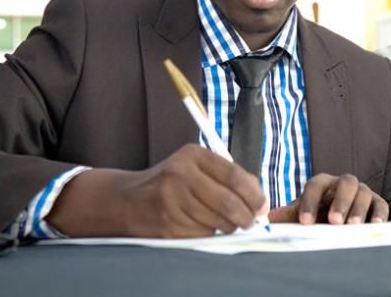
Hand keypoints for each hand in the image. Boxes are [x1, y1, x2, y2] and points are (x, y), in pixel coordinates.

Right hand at [46, 144, 267, 237]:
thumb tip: (259, 198)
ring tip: (226, 222)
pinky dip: (209, 233)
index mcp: (192, 155)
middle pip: (228, 202)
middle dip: (246, 216)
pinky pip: (202, 234)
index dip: (254, 193)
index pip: (234, 174)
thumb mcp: (195, 167)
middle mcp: (180, 174)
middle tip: (251, 221)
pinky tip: (203, 225)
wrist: (128, 199)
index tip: (262, 205)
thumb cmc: (171, 182)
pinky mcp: (166, 224)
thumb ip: (227, 175)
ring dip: (228, 226)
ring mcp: (171, 200)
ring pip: (217, 221)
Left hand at [268, 173, 387, 224]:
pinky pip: (381, 204)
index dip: (310, 202)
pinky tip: (374, 225)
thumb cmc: (317, 218)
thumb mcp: (300, 216)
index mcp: (322, 184)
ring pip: (363, 192)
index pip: (316, 185)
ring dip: (358, 209)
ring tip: (352, 226)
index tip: (305, 222)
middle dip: (339, 201)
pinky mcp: (377, 203)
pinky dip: (379, 213)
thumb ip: (284, 217)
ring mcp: (362, 192)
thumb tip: (262, 219)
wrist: (337, 221)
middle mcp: (343, 184)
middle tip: (334, 222)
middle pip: (345, 183)